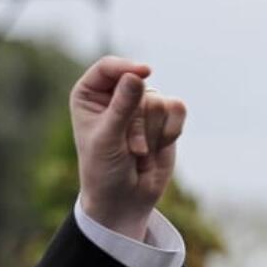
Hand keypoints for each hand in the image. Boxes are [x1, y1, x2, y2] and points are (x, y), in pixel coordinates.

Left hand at [71, 56, 186, 240]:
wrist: (124, 199)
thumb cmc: (104, 169)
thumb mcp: (108, 139)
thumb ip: (123, 107)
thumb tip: (136, 75)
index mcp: (88, 94)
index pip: (108, 67)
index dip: (127, 67)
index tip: (144, 73)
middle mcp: (114, 94)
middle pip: (139, 86)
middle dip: (138, 122)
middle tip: (129, 149)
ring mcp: (140, 105)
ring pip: (160, 100)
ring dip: (152, 132)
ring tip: (138, 152)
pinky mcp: (163, 117)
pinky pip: (178, 109)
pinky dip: (171, 131)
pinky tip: (158, 148)